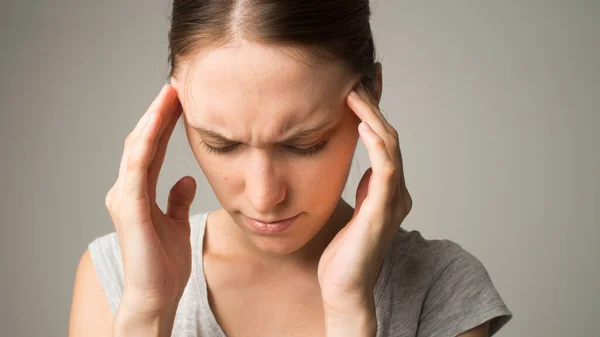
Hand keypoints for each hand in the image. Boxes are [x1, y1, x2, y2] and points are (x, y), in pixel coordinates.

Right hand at [104, 83, 196, 315]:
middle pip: (143, 142)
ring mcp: (125, 197)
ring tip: (169, 93)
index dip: (165, 123)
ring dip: (153, 119)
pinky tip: (157, 122)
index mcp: (139, 192)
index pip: (154, 148)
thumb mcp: (176, 224)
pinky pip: (138, 168)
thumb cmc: (164, 265)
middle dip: (160, 113)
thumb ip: (177, 200)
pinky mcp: (129, 207)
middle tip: (176, 86)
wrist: (155, 296)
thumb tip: (186, 179)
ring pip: (137, 148)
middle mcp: (127, 190)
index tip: (182, 100)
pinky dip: (146, 143)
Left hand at [318, 81, 411, 312]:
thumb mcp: (349, 211)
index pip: (383, 141)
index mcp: (387, 190)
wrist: (344, 289)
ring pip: (390, 146)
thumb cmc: (342, 254)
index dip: (374, 113)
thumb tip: (355, 165)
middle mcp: (395, 191)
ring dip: (373, 117)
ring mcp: (392, 200)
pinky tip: (361, 126)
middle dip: (374, 106)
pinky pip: (386, 169)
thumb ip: (359, 189)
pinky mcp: (382, 211)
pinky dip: (376, 144)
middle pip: (389, 136)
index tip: (362, 86)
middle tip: (358, 79)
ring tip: (355, 93)